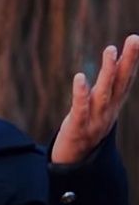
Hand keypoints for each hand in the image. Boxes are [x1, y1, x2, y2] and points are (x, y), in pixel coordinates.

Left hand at [51, 34, 138, 163]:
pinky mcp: (76, 128)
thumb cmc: (83, 133)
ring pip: (103, 94)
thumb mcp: (98, 111)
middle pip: (120, 84)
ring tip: (110, 50)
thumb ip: (105, 92)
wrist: (72, 166)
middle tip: (134, 38)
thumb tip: (113, 67)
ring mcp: (94, 121)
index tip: (136, 39)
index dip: (132, 61)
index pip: (126, 81)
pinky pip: (80, 109)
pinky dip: (81, 93)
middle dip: (128, 61)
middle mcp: (107, 112)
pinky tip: (80, 77)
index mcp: (112, 107)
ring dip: (108, 72)